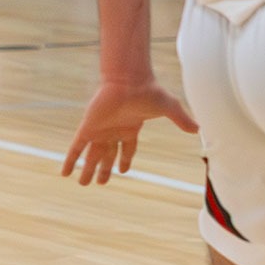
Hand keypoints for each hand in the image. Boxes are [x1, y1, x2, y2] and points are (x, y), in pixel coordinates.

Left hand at [63, 80, 199, 185]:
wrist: (129, 80)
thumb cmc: (149, 91)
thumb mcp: (169, 108)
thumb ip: (181, 120)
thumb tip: (199, 130)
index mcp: (131, 127)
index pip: (127, 149)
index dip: (125, 160)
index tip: (123, 171)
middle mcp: (114, 130)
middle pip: (108, 155)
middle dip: (104, 169)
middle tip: (100, 183)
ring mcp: (100, 129)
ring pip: (92, 155)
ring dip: (87, 169)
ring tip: (83, 183)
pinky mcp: (88, 128)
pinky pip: (76, 147)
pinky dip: (70, 160)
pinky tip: (65, 172)